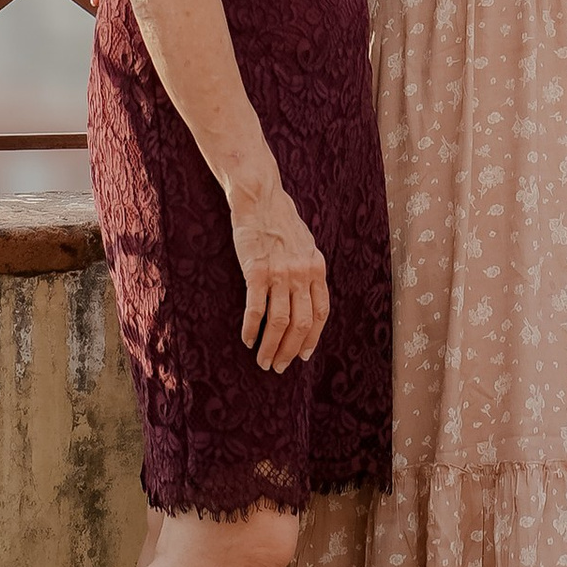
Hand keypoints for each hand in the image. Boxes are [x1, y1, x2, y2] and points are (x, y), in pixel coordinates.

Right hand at [229, 175, 328, 371]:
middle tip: (279, 367)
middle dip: (291, 351)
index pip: (321, 313)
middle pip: (301, 323)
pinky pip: (256, 309)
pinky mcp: (256, 271)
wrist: (259, 198)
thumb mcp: (305, 245)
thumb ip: (308, 269)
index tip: (304, 356)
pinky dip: (251, 329)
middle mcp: (302, 273)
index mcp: (317, 268)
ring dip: (271, 347)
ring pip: (280, 322)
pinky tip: (246, 340)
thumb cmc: (280, 221)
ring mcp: (280, 273)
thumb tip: (309, 296)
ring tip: (263, 361)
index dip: (312, 338)